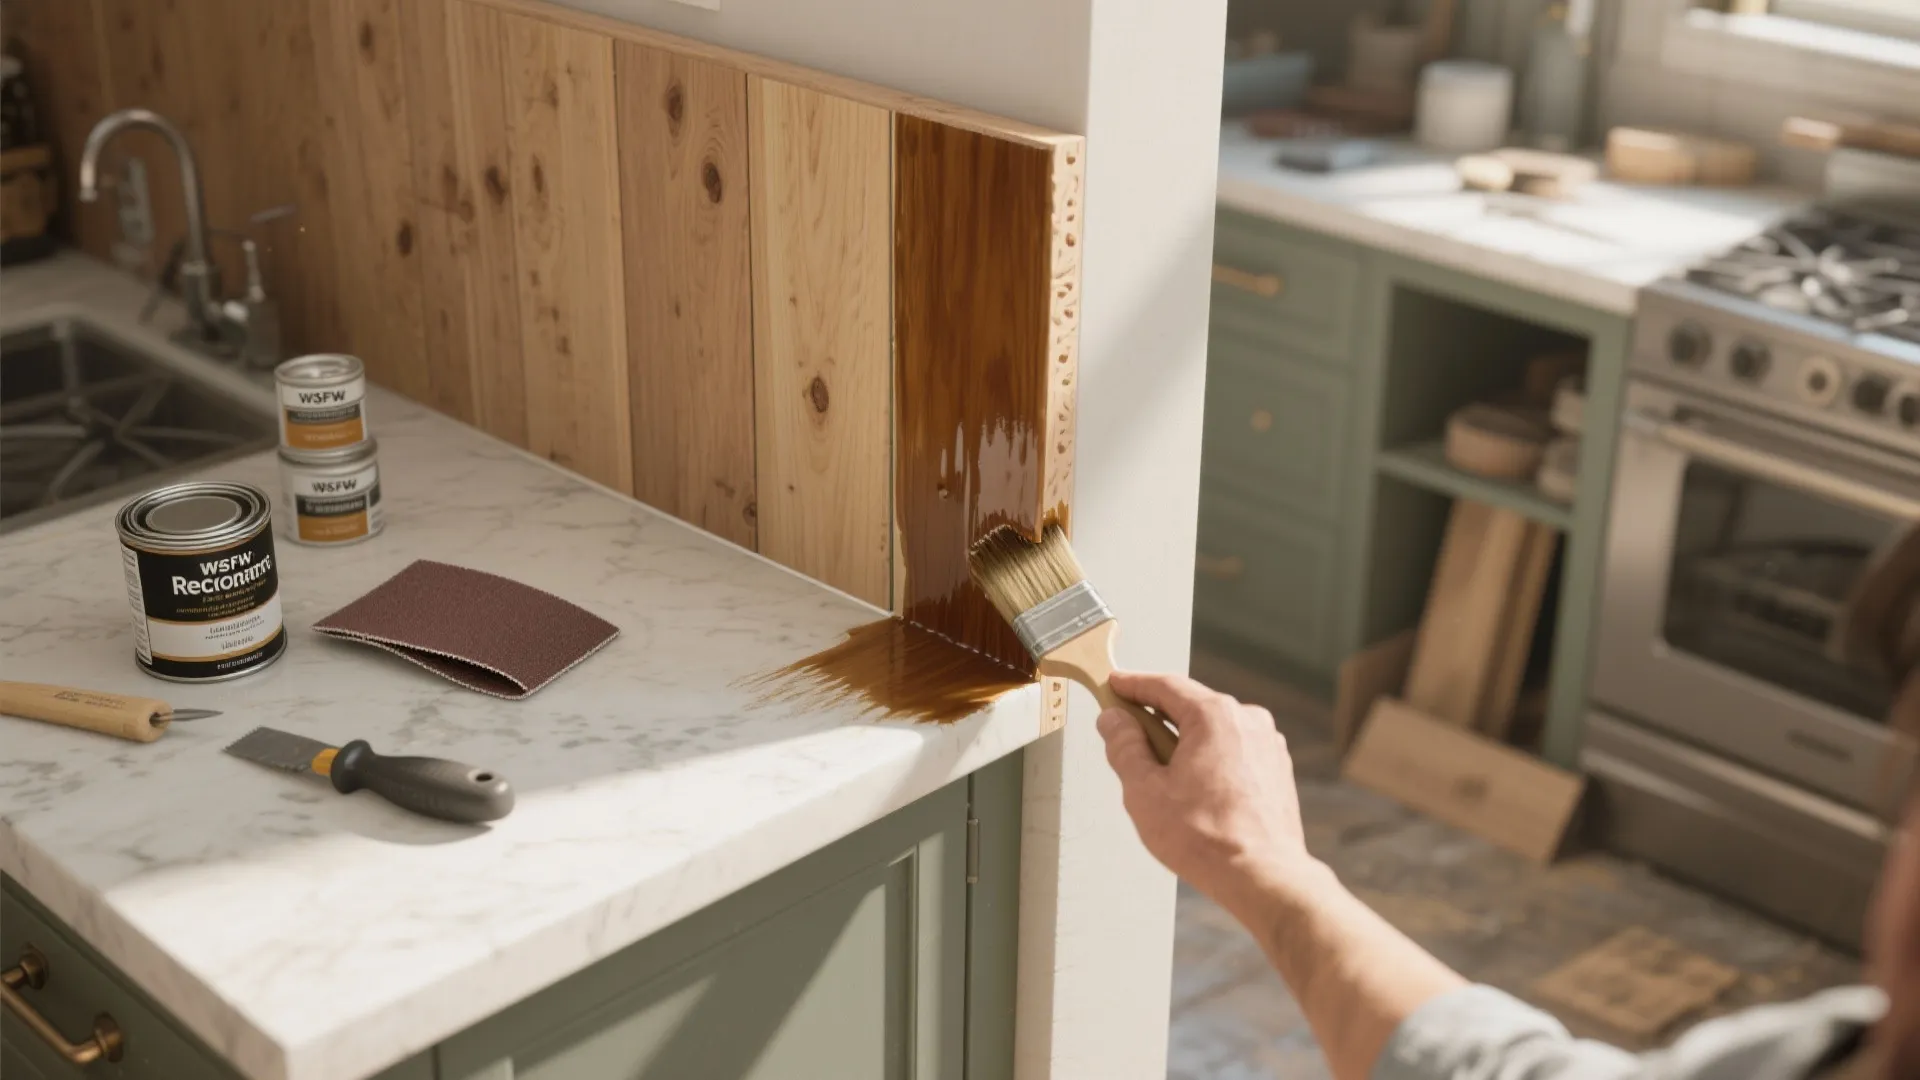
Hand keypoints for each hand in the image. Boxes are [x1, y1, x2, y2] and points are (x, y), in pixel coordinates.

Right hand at [1097, 671, 1313, 915]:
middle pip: (1191, 706)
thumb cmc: (1207, 839)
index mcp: (1215, 716)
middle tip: (1127, 732)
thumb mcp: (1144, 790)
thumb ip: (1125, 747)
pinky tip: (1192, 790)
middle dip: (1157, 717)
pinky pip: (1233, 751)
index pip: (1165, 686)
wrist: (1263, 877)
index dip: (1133, 684)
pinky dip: (1209, 759)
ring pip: (1213, 731)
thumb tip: (1114, 721)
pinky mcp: (1276, 769)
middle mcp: (1248, 721)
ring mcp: (1267, 745)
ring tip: (1160, 776)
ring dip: (1184, 742)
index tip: (1115, 684)